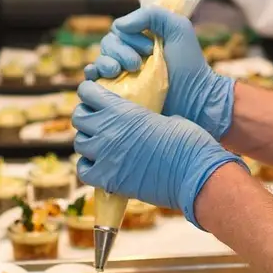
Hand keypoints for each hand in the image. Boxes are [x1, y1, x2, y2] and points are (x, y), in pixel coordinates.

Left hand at [72, 83, 244, 225]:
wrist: (194, 174)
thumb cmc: (189, 142)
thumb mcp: (167, 118)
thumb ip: (147, 116)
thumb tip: (147, 121)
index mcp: (123, 110)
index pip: (88, 92)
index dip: (89, 92)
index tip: (94, 95)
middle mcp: (108, 130)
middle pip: (79, 118)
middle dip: (86, 117)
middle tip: (96, 121)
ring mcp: (105, 156)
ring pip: (79, 143)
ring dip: (88, 141)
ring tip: (100, 144)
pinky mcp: (108, 180)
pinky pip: (83, 170)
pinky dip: (88, 166)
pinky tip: (99, 164)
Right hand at [83, 6, 235, 137]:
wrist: (194, 99)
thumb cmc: (189, 64)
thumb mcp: (177, 29)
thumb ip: (152, 15)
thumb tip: (118, 25)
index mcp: (141, 39)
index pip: (119, 29)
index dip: (130, 37)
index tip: (150, 49)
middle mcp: (129, 54)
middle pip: (108, 44)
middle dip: (120, 51)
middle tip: (137, 64)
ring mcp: (123, 74)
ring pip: (100, 60)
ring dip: (106, 62)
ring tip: (120, 71)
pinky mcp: (117, 93)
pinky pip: (94, 80)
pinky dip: (92, 74)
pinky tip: (98, 75)